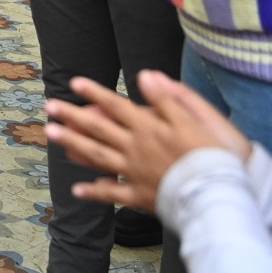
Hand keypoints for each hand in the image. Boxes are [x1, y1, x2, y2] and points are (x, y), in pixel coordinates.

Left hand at [45, 71, 246, 213]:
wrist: (222, 196)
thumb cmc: (215, 155)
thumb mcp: (197, 118)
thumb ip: (169, 97)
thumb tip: (146, 74)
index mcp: (150, 128)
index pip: (117, 106)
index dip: (96, 94)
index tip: (74, 84)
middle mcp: (136, 149)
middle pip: (99, 129)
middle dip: (73, 117)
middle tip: (50, 108)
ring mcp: (135, 174)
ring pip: (98, 156)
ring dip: (74, 145)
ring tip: (51, 135)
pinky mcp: (141, 198)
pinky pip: (113, 194)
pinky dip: (95, 191)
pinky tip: (78, 189)